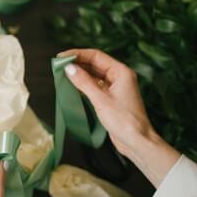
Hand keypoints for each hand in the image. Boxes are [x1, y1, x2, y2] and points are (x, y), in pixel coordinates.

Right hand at [59, 48, 179, 186]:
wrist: (136, 141)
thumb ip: (84, 82)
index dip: (78, 54)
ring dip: (79, 74)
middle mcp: (119, 77)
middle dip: (77, 64)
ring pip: (94, 76)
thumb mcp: (101, 100)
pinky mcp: (111, 98)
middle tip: (59, 65)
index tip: (61, 56)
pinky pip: (95, 86)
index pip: (96, 56)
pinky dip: (83, 85)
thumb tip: (69, 68)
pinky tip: (72, 86)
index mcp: (121, 72)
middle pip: (94, 64)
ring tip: (62, 74)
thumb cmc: (124, 121)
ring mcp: (115, 88)